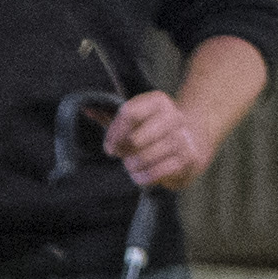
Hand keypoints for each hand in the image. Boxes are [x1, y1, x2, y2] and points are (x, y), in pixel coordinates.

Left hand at [102, 90, 220, 190]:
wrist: (192, 142)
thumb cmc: (153, 132)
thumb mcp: (134, 120)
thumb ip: (110, 116)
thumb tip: (85, 109)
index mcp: (158, 101)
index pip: (129, 113)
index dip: (114, 134)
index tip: (110, 147)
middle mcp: (173, 115)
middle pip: (135, 139)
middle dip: (124, 152)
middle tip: (124, 156)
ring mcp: (182, 137)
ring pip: (144, 157)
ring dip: (132, 166)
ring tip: (132, 166)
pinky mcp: (188, 158)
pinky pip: (157, 172)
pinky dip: (143, 177)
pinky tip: (141, 175)